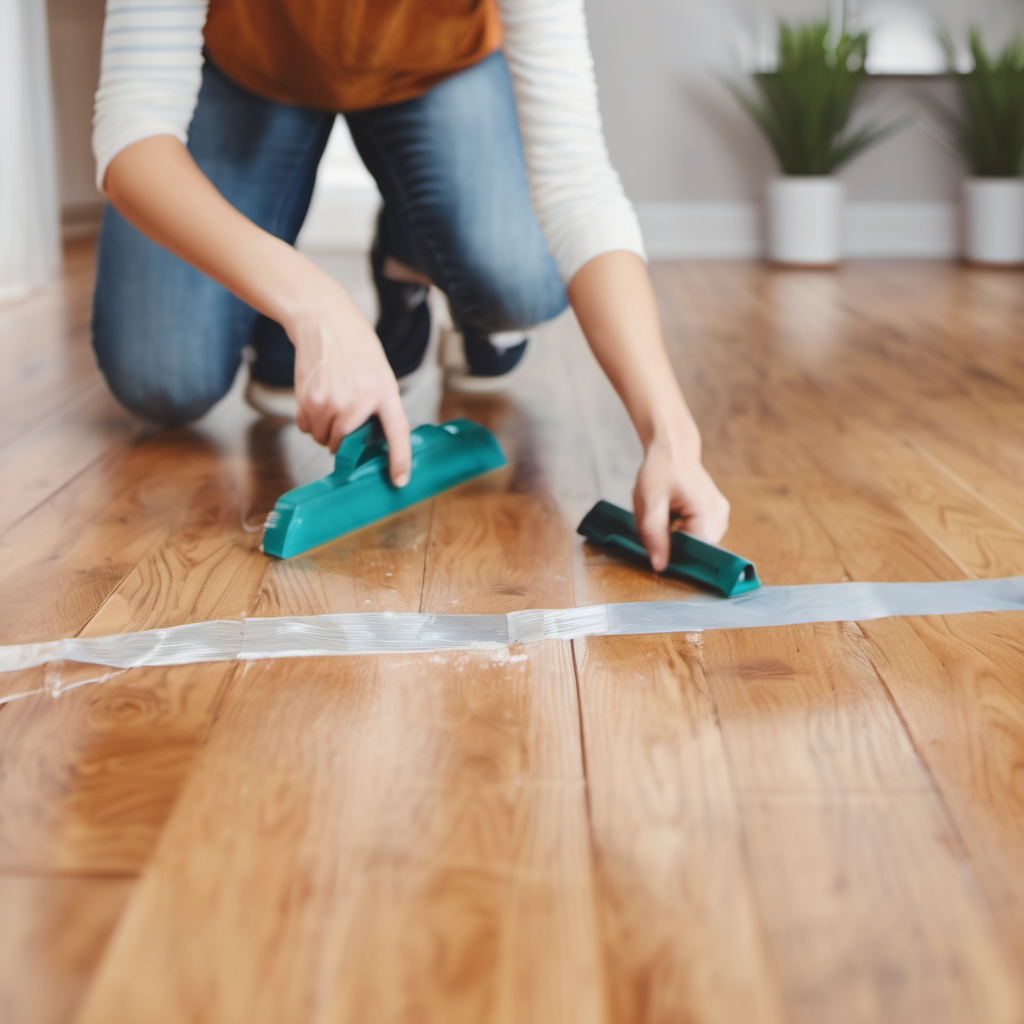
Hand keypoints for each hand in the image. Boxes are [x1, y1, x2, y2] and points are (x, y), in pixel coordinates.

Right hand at [287, 280, 411, 486]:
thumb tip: (374, 439)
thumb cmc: (356, 346)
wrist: (324, 322)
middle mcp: (357, 401)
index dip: (399, 459)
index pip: (396, 432)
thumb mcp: (380, 373)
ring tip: (330, 402)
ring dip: (325, 430)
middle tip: (344, 417)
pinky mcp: (307, 400)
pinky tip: (316, 398)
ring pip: (323, 439)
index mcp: (383, 392)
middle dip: (343, 440)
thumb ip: (379, 404)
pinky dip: (309, 421)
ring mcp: (330, 402)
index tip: (399, 481)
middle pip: (346, 444)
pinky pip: (305, 428)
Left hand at [633, 435, 729, 571]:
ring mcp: (721, 516)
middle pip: (699, 551)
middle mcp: (721, 516)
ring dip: (679, 540)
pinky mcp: (716, 515)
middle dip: (676, 547)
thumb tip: (660, 566)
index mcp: (709, 511)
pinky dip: (683, 533)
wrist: (672, 449)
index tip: (660, 552)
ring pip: (698, 545)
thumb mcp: (649, 503)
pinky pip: (699, 536)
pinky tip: (673, 518)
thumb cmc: (660, 471)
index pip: (699, 553)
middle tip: (658, 528)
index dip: (678, 558)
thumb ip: (654, 535)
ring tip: (666, 519)